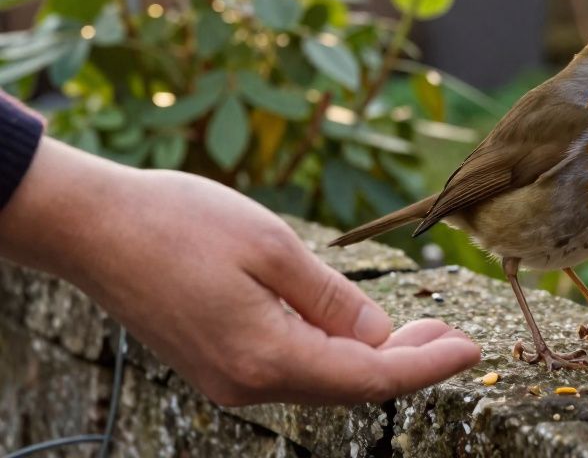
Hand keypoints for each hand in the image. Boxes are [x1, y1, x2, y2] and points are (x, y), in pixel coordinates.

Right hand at [0, 138, 480, 405]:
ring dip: (374, 357)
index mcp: (265, 357)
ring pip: (323, 380)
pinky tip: (358, 328)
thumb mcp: (274, 248)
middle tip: (455, 332)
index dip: (428, 366)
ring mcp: (228, 379)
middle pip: (350, 386)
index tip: (472, 348)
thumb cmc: (179, 224)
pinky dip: (335, 352)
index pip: (370, 378)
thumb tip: (380, 337)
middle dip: (408, 361)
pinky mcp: (217, 365)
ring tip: (422, 327)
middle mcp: (246, 383)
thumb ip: (335, 300)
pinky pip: (293, 369)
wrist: (91, 227)